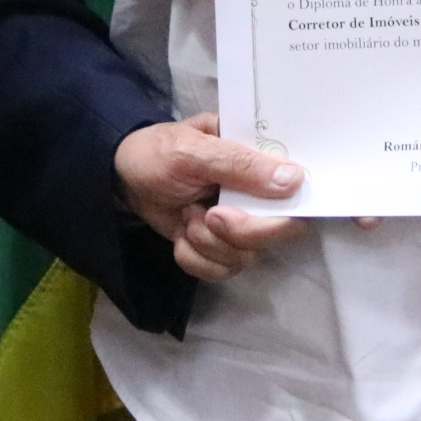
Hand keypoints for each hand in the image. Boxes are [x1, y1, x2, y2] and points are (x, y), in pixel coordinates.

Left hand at [116, 112, 306, 280]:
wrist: (120, 178)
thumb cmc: (159, 152)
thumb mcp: (194, 151)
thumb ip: (242, 165)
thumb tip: (295, 180)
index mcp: (263, 158)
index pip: (300, 193)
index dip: (285, 214)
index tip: (249, 211)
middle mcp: (261, 194)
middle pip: (277, 233)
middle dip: (238, 233)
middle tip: (207, 215)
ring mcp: (241, 222)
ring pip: (246, 257)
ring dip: (208, 244)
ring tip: (186, 215)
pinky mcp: (220, 246)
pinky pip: (221, 270)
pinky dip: (194, 259)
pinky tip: (181, 233)